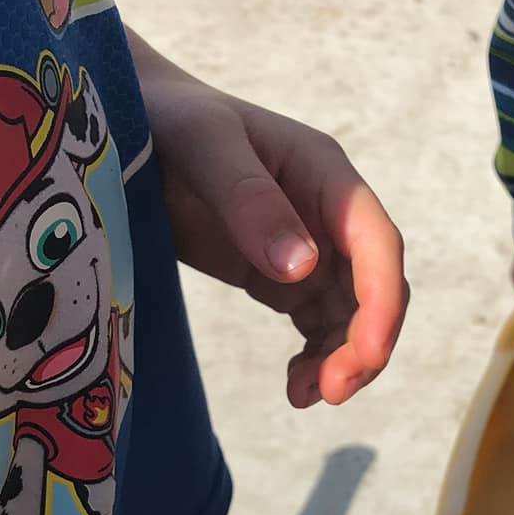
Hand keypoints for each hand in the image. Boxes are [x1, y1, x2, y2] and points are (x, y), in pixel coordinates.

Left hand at [131, 30, 406, 406]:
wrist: (130, 122)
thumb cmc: (166, 118)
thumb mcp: (203, 143)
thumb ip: (248, 198)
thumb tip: (301, 267)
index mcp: (324, 175)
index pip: (376, 244)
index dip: (383, 301)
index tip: (369, 353)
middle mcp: (328, 214)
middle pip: (374, 289)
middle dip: (366, 343)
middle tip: (331, 392)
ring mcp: (308, 247)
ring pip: (351, 316)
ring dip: (342, 361)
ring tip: (304, 396)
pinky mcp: (280, 276)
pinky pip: (317, 326)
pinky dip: (316, 360)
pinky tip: (295, 388)